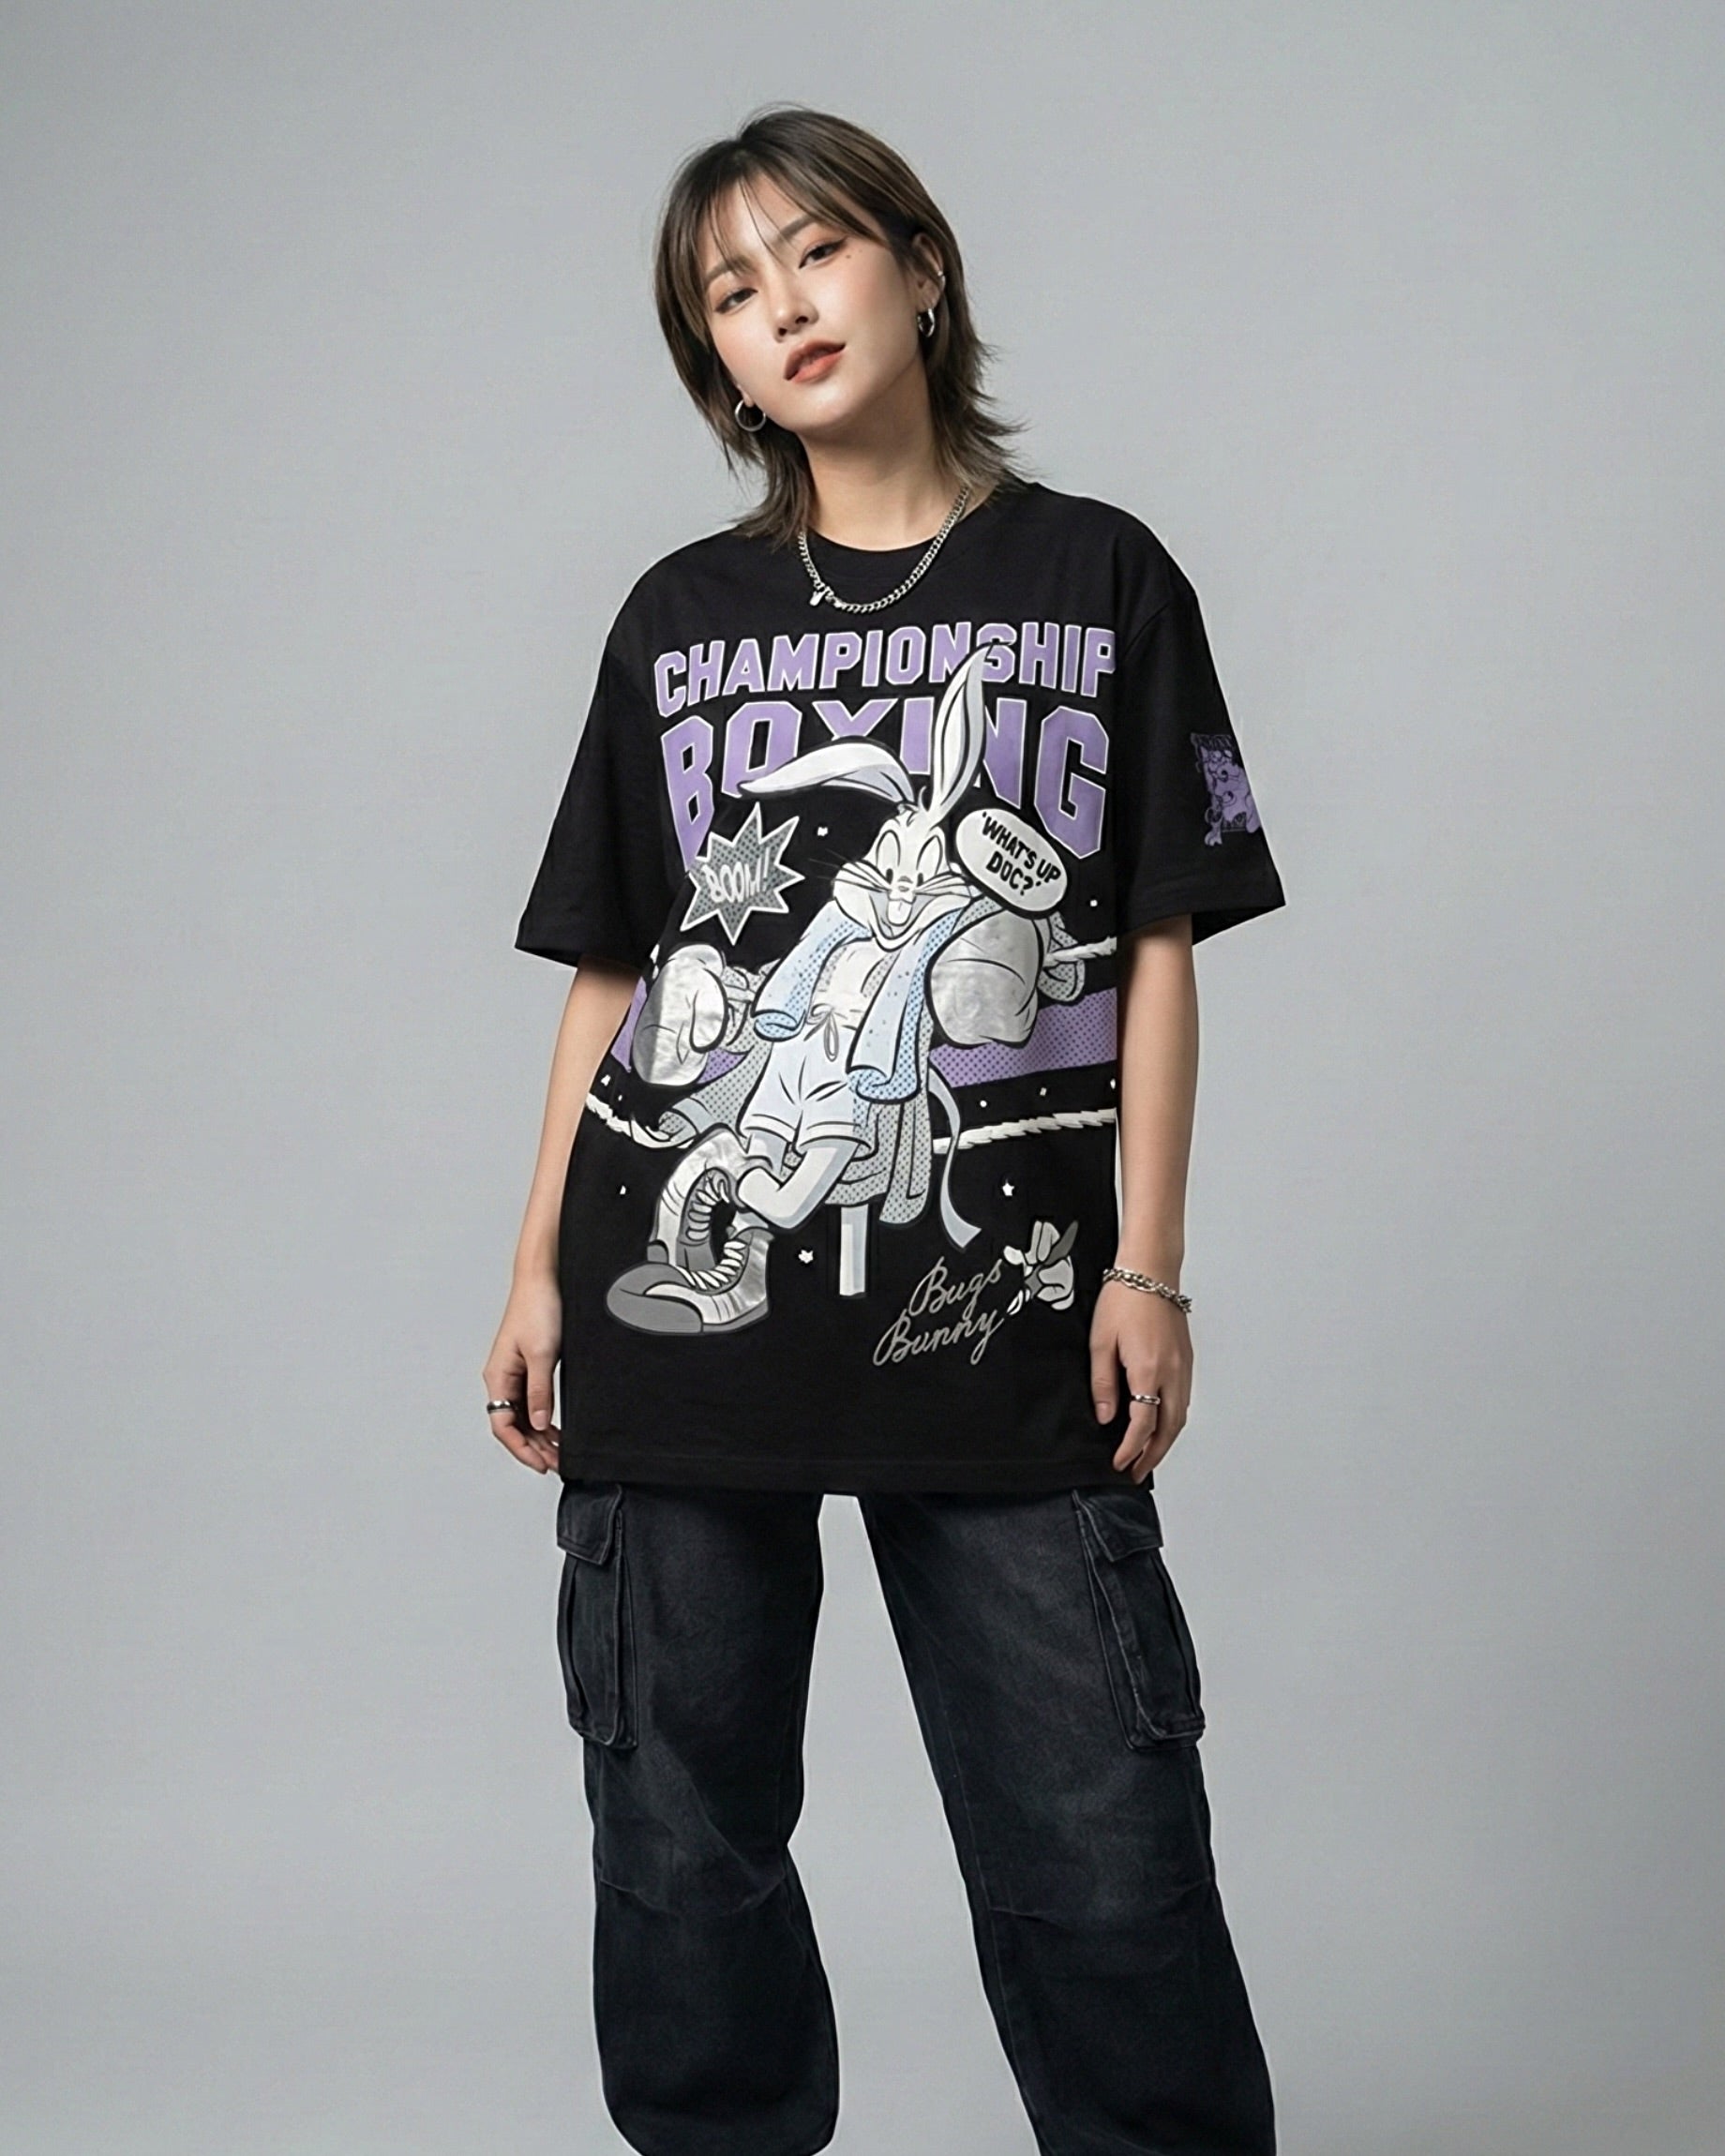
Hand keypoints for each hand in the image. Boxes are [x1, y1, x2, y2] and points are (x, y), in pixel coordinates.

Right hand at [482, 1274, 562, 1473]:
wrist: (544, 1279)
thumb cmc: (538, 1308)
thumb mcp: (542, 1354)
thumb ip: (539, 1391)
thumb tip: (538, 1424)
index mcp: (498, 1376)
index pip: (503, 1425)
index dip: (521, 1448)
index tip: (540, 1464)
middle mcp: (503, 1378)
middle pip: (513, 1424)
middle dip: (533, 1447)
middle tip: (556, 1463)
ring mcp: (515, 1373)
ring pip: (523, 1416)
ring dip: (539, 1436)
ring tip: (559, 1453)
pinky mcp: (529, 1366)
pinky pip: (532, 1401)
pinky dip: (543, 1418)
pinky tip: (556, 1429)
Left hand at [1090, 1280, 1191, 1482]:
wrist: (1151, 1269)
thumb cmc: (1124, 1298)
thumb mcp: (1100, 1342)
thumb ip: (1103, 1383)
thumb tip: (1105, 1416)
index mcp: (1149, 1370)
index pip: (1143, 1425)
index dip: (1130, 1449)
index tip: (1119, 1463)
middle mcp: (1172, 1372)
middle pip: (1169, 1429)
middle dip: (1153, 1455)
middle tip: (1136, 1472)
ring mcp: (1183, 1366)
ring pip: (1181, 1417)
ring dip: (1165, 1441)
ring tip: (1147, 1455)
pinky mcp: (1186, 1359)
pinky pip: (1184, 1400)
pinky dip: (1173, 1420)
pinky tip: (1161, 1424)